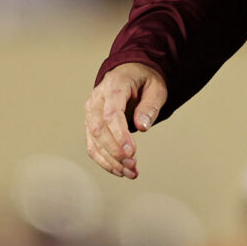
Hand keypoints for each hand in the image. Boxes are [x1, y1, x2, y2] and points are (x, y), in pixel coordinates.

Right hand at [84, 62, 166, 179]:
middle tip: (132, 165)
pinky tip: (120, 170)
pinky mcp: (90, 124)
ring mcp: (90, 111)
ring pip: (93, 140)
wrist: (130, 72)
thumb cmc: (144, 80)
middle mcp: (96, 98)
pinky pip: (92, 145)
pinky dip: (104, 161)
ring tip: (130, 172)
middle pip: (98, 129)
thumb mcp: (156, 88)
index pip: (111, 113)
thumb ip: (149, 106)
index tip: (132, 152)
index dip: (120, 135)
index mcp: (113, 85)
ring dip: (110, 160)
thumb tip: (142, 126)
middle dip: (115, 151)